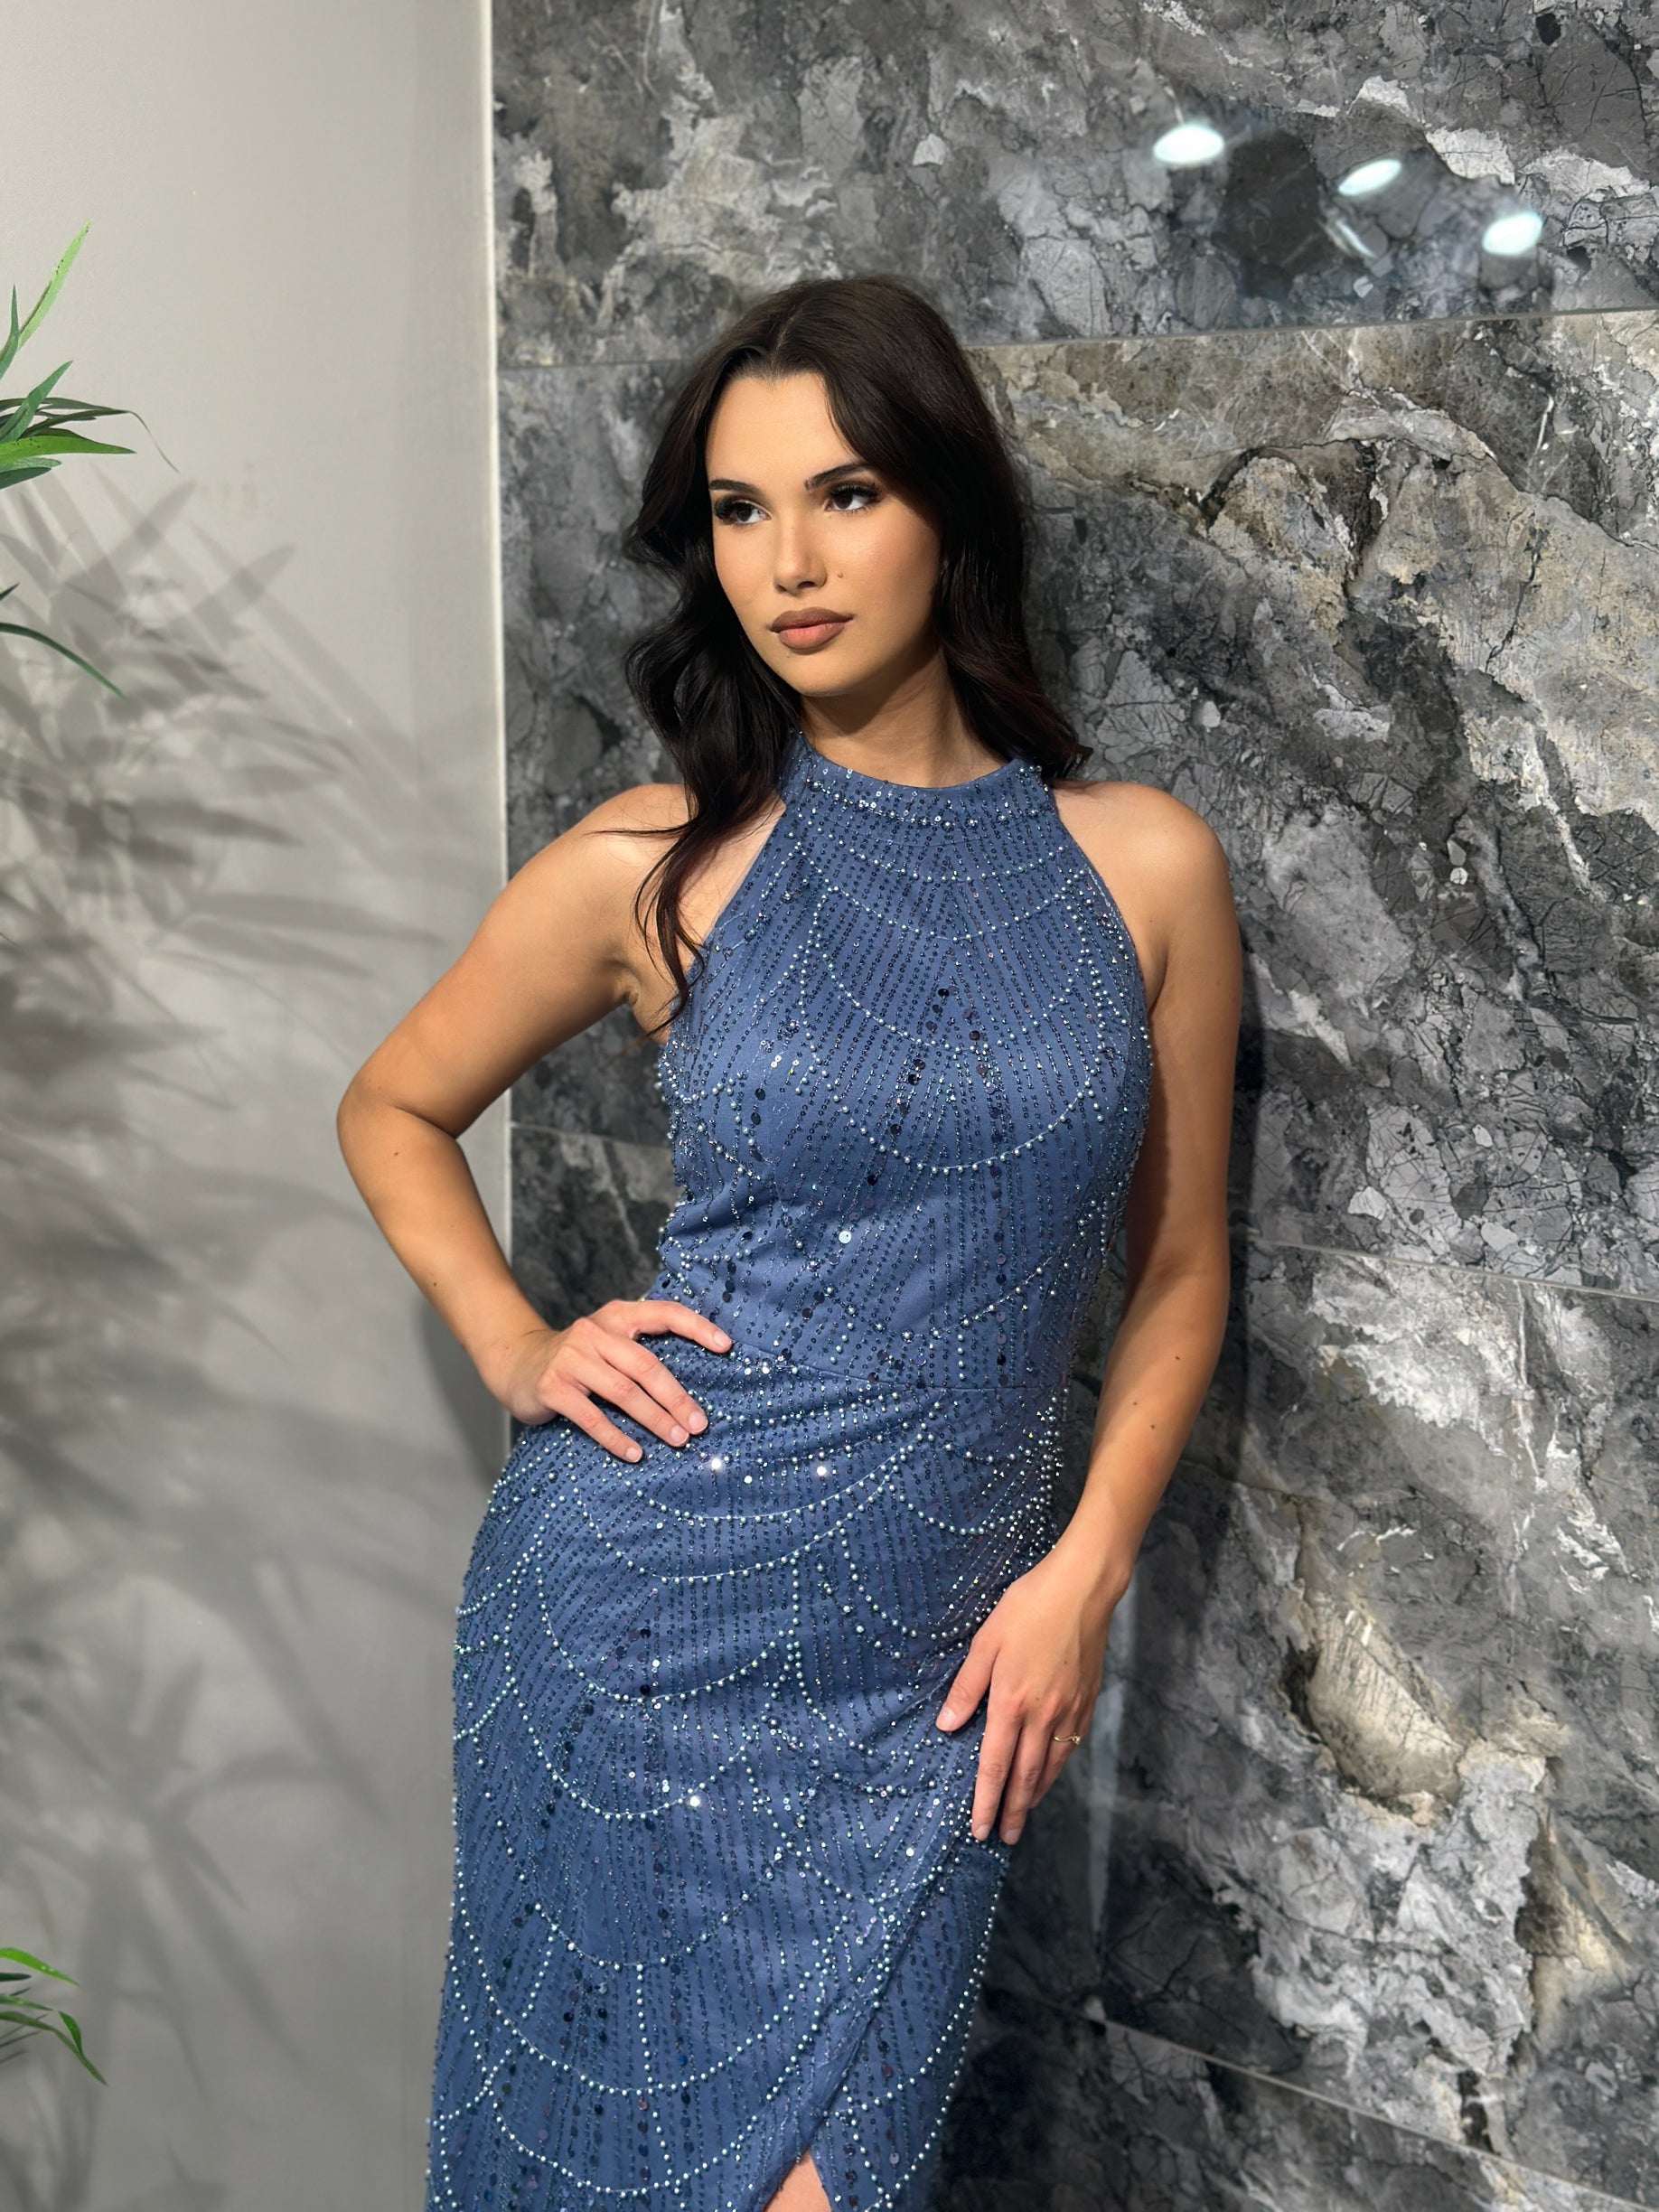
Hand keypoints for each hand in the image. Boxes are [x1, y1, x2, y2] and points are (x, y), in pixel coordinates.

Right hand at [496, 1299, 730, 1456]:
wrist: (516, 1364)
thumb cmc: (575, 1360)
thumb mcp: (607, 1344)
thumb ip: (639, 1353)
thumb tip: (690, 1389)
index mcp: (615, 1317)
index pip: (663, 1313)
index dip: (696, 1327)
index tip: (726, 1346)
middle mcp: (593, 1332)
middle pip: (646, 1366)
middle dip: (677, 1398)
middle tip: (699, 1424)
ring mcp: (570, 1358)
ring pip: (623, 1392)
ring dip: (654, 1419)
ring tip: (677, 1440)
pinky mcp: (552, 1387)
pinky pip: (591, 1417)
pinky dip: (616, 1438)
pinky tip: (635, 1453)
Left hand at [934, 1542, 1125, 1844]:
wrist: (1084, 1588)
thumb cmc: (1029, 1606)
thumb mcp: (987, 1640)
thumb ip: (967, 1687)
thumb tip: (947, 1726)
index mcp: (1013, 1702)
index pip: (995, 1765)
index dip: (985, 1800)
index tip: (978, 1828)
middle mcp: (1044, 1714)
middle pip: (1026, 1777)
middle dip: (1013, 1811)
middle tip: (1003, 1837)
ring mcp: (1069, 1710)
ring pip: (1052, 1766)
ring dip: (1036, 1796)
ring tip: (1023, 1816)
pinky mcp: (1087, 1700)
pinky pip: (1071, 1746)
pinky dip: (1058, 1768)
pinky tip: (1050, 1773)